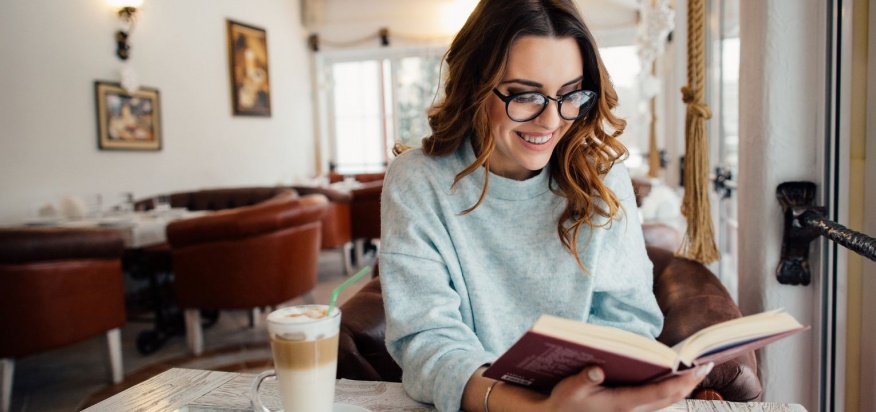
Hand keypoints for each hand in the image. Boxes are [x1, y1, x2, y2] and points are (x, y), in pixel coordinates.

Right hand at [541, 363, 713, 411]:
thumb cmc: (566, 401)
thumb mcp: (569, 388)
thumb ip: (584, 379)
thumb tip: (596, 370)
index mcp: (621, 404)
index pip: (658, 393)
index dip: (680, 382)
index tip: (697, 368)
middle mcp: (632, 410)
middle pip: (670, 398)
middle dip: (690, 382)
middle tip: (707, 364)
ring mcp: (633, 411)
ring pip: (667, 401)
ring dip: (684, 386)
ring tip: (697, 368)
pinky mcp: (631, 409)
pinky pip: (659, 400)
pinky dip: (671, 389)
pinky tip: (676, 375)